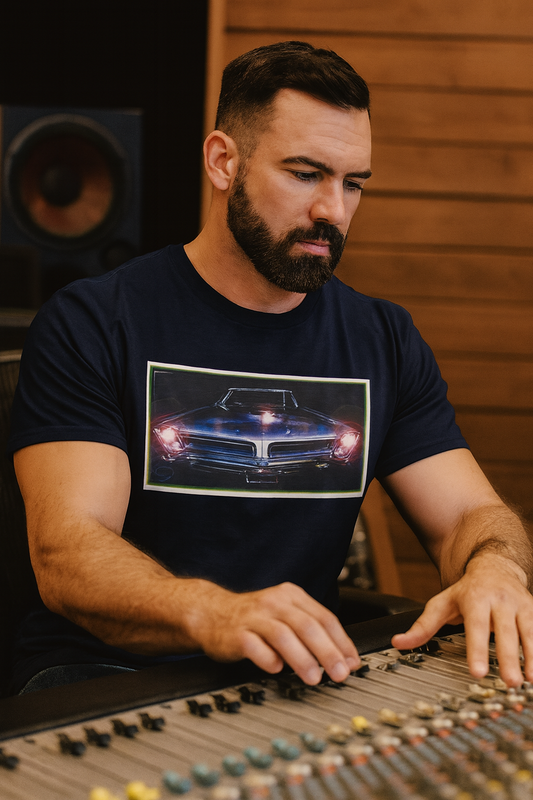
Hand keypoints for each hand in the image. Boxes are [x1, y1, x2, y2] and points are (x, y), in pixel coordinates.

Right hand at [185, 580, 359, 684]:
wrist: (211, 612)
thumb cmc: (254, 618)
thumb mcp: (285, 615)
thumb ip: (311, 630)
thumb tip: (342, 658)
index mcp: (291, 596)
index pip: (324, 617)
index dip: (341, 642)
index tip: (352, 663)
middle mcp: (274, 603)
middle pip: (307, 626)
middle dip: (327, 652)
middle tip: (340, 674)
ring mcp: (254, 617)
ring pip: (284, 635)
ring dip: (302, 658)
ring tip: (314, 678)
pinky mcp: (236, 634)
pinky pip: (255, 646)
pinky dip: (268, 658)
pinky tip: (277, 669)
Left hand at [391, 554, 532, 686]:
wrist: (495, 566)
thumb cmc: (467, 590)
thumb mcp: (442, 603)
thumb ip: (423, 626)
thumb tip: (398, 642)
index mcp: (475, 598)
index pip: (475, 625)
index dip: (476, 648)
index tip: (477, 671)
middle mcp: (500, 600)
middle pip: (505, 631)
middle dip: (508, 657)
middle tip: (509, 682)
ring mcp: (520, 604)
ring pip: (528, 631)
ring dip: (531, 656)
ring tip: (529, 681)